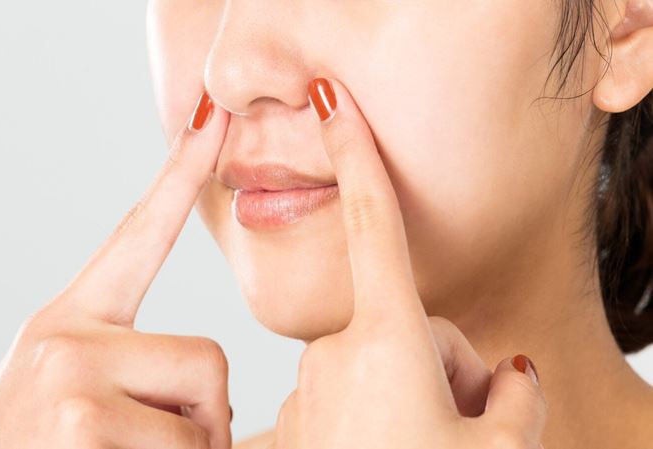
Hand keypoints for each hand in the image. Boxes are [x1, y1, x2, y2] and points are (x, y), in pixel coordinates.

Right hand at [0, 90, 233, 448]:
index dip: (182, 174)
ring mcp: (72, 377)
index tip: (215, 118)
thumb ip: (129, 371)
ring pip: (208, 406)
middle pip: (210, 357)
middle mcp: (65, 337)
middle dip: (207, 414)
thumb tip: (217, 392)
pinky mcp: (81, 421)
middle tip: (164, 447)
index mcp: (68, 324)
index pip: (139, 235)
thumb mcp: (68, 398)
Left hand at [271, 78, 546, 448]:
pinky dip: (371, 429)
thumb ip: (511, 401)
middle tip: (465, 427)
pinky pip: (341, 407)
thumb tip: (504, 375)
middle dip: (444, 366)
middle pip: (407, 329)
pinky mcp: (288, 428)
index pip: (373, 224)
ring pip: (375, 372)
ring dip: (409, 403)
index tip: (330, 99)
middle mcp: (335, 354)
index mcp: (387, 341)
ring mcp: (305, 394)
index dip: (357, 155)